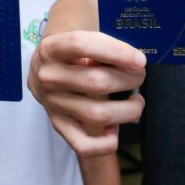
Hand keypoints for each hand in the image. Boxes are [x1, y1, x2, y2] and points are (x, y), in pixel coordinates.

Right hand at [28, 30, 145, 157]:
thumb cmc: (71, 53)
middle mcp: (48, 77)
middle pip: (96, 82)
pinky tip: (115, 127)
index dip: (115, 52)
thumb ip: (101, 46)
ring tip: (136, 101)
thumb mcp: (78, 39)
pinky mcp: (58, 125)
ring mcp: (52, 104)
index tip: (140, 60)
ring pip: (98, 114)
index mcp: (51, 49)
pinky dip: (106, 143)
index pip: (81, 45)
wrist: (43, 71)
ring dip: (128, 109)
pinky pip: (84, 146)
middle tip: (139, 76)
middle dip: (129, 80)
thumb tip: (135, 62)